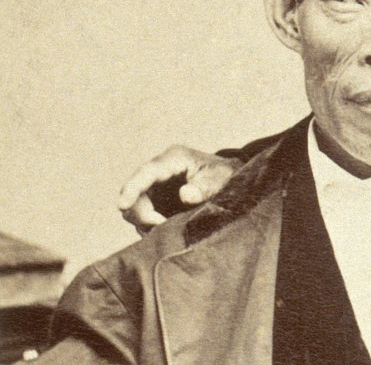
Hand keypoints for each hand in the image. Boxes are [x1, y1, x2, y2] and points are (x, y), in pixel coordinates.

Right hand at [118, 145, 241, 232]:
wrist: (230, 180)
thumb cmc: (225, 176)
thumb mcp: (220, 180)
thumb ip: (204, 188)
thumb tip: (186, 195)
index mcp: (174, 158)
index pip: (146, 172)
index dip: (132, 189)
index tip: (122, 205)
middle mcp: (160, 170)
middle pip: (135, 192)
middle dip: (142, 213)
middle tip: (162, 225)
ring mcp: (155, 185)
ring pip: (134, 206)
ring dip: (145, 221)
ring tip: (166, 227)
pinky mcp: (155, 199)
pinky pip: (142, 215)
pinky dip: (148, 225)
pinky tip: (164, 229)